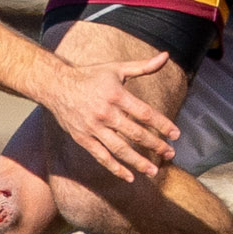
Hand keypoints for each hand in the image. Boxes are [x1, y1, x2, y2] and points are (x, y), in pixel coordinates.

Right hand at [42, 49, 180, 182]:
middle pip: (135, 133)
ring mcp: (93, 127)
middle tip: (170, 154)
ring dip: (138, 161)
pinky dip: (116, 168)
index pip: (144, 113)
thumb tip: (166, 56)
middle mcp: (105, 113)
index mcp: (116, 95)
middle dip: (155, 145)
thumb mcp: (116, 69)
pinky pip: (101, 156)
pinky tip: (130, 176)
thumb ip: (143, 66)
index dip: (162, 125)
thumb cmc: (90, 76)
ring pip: (120, 149)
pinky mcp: (83, 138)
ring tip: (154, 171)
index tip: (176, 134)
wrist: (56, 85)